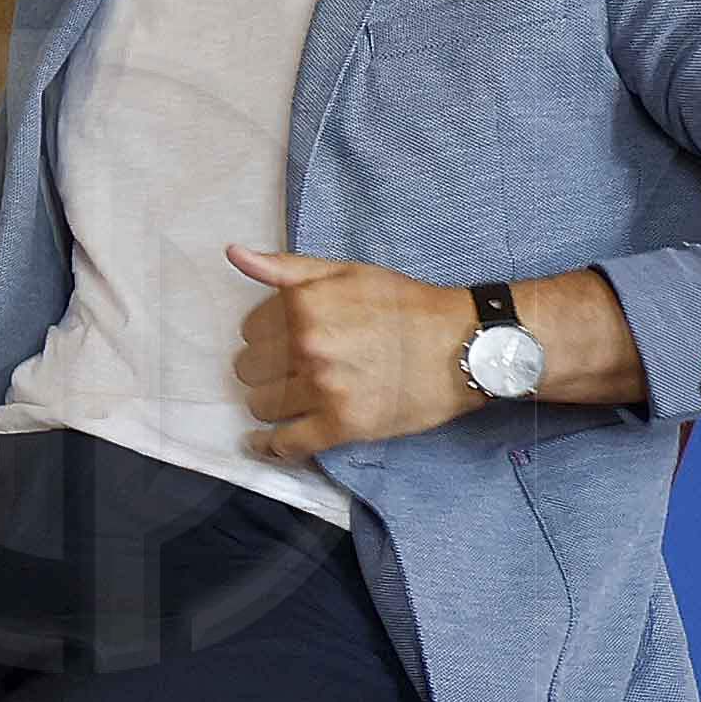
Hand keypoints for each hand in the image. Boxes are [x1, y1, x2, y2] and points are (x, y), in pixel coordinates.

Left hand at [233, 248, 479, 462]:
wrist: (466, 346)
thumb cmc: (408, 306)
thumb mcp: (347, 272)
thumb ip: (286, 268)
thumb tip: (234, 254)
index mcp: (303, 306)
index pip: (248, 331)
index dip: (266, 336)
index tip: (286, 340)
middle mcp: (308, 346)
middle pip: (249, 369)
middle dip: (265, 369)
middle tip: (293, 369)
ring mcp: (325, 388)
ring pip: (260, 405)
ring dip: (271, 404)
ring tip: (294, 397)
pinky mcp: (345, 425)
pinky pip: (286, 444)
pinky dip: (271, 447)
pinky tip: (266, 443)